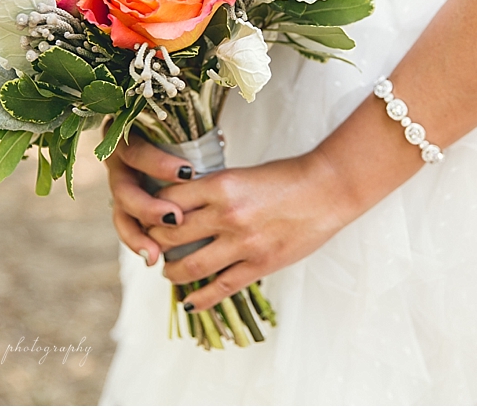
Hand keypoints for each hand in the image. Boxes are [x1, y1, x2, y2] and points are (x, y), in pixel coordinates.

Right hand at [105, 131, 195, 266]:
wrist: (181, 149)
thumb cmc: (190, 140)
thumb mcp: (188, 136)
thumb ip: (191, 141)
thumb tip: (214, 147)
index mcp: (130, 139)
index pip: (138, 151)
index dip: (158, 164)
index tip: (187, 173)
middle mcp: (120, 164)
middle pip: (123, 188)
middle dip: (147, 206)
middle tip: (174, 219)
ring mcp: (120, 186)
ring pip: (121, 213)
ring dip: (138, 234)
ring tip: (155, 253)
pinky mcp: (125, 207)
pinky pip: (126, 228)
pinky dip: (138, 243)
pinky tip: (152, 257)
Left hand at [148, 150, 355, 311]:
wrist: (328, 190)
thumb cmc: (288, 177)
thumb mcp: (243, 174)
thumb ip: (214, 190)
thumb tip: (184, 205)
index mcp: (221, 185)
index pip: (168, 200)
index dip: (152, 210)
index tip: (148, 215)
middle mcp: (226, 214)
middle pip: (171, 235)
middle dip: (155, 242)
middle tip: (152, 246)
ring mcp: (243, 243)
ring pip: (190, 266)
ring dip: (172, 272)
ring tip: (169, 272)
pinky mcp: (260, 264)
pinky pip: (222, 288)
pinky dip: (201, 299)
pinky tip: (190, 303)